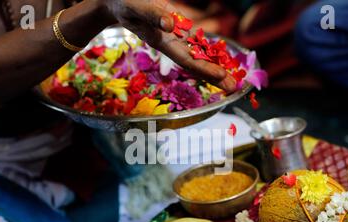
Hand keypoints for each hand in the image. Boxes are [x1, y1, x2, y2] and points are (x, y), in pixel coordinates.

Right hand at [104, 0, 235, 92]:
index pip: (186, 59)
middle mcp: (169, 43)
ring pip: (196, 56)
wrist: (115, 2)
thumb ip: (151, 14)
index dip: (204, 69)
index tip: (221, 77)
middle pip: (194, 63)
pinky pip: (194, 44)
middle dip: (213, 75)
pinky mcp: (175, 30)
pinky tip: (217, 59)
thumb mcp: (135, 5)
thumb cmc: (123, 2)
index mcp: (161, 41)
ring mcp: (173, 38)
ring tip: (230, 78)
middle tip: (233, 86)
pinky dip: (206, 53)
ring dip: (213, 66)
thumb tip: (170, 25)